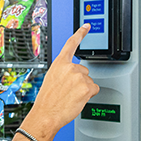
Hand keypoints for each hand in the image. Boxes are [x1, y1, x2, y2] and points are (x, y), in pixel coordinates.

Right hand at [22, 24, 99, 140]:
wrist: (46, 114)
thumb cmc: (47, 101)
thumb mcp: (51, 79)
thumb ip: (63, 72)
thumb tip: (73, 76)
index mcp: (59, 63)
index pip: (71, 44)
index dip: (81, 33)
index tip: (87, 26)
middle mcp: (70, 67)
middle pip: (84, 71)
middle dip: (79, 81)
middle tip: (68, 92)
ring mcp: (79, 77)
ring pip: (89, 82)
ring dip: (83, 89)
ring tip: (70, 97)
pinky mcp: (87, 88)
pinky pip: (94, 90)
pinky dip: (88, 96)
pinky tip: (77, 100)